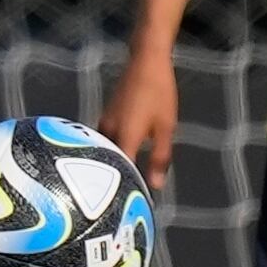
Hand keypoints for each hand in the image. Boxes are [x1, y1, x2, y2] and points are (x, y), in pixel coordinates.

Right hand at [100, 49, 179, 191]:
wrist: (145, 62)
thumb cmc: (159, 94)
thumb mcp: (166, 127)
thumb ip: (160, 157)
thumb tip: (155, 186)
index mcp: (123, 137)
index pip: (118, 172)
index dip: (121, 189)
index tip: (126, 204)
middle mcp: (106, 133)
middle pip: (104, 165)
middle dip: (110, 182)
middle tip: (116, 201)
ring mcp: (102, 125)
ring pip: (101, 154)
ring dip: (108, 168)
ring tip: (115, 187)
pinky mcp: (103, 119)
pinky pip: (101, 144)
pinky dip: (107, 155)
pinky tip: (114, 163)